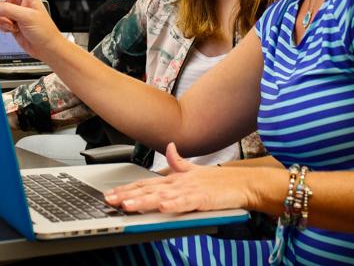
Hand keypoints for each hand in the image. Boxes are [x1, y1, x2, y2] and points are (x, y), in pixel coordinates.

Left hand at [103, 143, 250, 213]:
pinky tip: (162, 207)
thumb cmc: (220, 181)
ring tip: (128, 204)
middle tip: (110, 200)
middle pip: (149, 190)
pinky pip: (186, 203)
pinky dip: (174, 205)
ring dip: (144, 200)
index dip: (127, 188)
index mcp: (175, 179)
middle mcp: (179, 183)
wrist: (244, 183)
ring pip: (162, 196)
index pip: (146, 183)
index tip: (110, 193)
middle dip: (128, 195)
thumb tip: (169, 147)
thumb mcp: (194, 170)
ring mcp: (190, 190)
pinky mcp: (203, 199)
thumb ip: (178, 161)